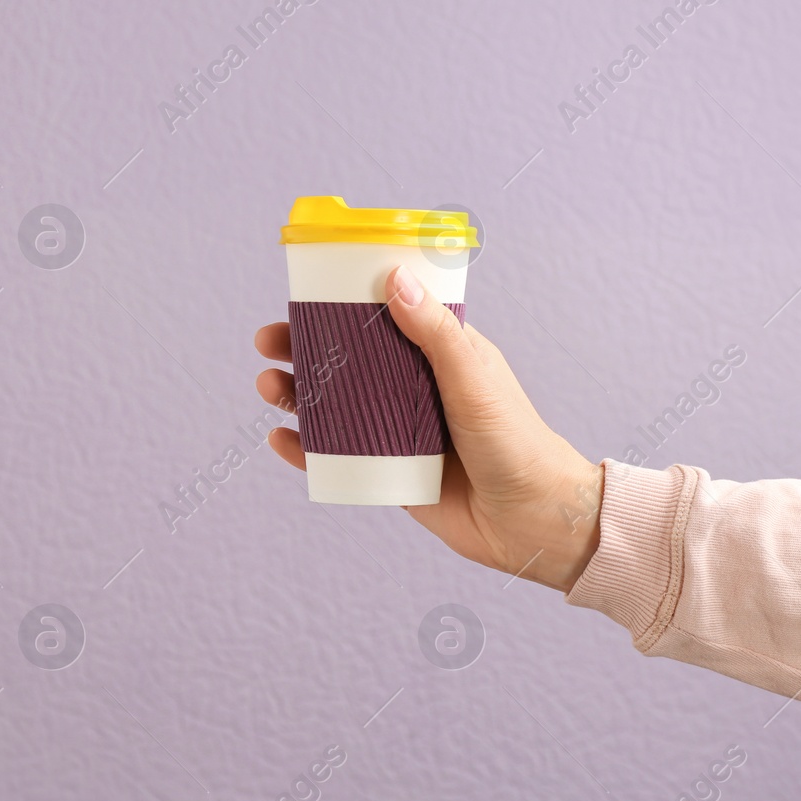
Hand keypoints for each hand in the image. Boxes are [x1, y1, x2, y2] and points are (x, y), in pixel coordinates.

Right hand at [254, 265, 603, 591]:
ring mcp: (399, 433)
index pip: (381, 319)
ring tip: (269, 387)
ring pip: (335, 407)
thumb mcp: (473, 379)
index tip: (304, 297)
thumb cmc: (517, 443)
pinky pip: (337, 458)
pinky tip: (282, 441)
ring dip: (297, 395)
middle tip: (269, 343)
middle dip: (303, 350)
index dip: (340, 307)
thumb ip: (435, 333)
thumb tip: (394, 279)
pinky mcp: (389, 474)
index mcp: (439, 355)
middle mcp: (414, 390)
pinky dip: (306, 450)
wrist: (532, 522)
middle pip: (346, 361)